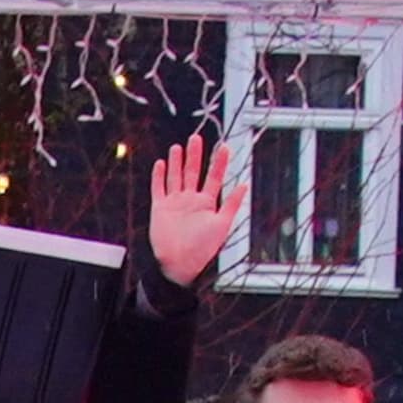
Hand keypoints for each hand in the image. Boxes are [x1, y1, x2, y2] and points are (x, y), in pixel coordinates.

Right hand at [145, 135, 243, 290]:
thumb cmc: (202, 249)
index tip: (224, 147)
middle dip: (195, 155)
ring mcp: (175, 202)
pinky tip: (160, 164)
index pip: (214, 176)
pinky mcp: (160, 208)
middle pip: (193, 171)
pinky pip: (158, 188)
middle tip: (196, 138)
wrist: (179, 264)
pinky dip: (158, 176)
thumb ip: (231, 203)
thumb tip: (244, 184)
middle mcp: (190, 199)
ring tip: (178, 147)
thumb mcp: (222, 224)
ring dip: (177, 162)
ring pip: (175, 176)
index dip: (219, 162)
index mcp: (207, 202)